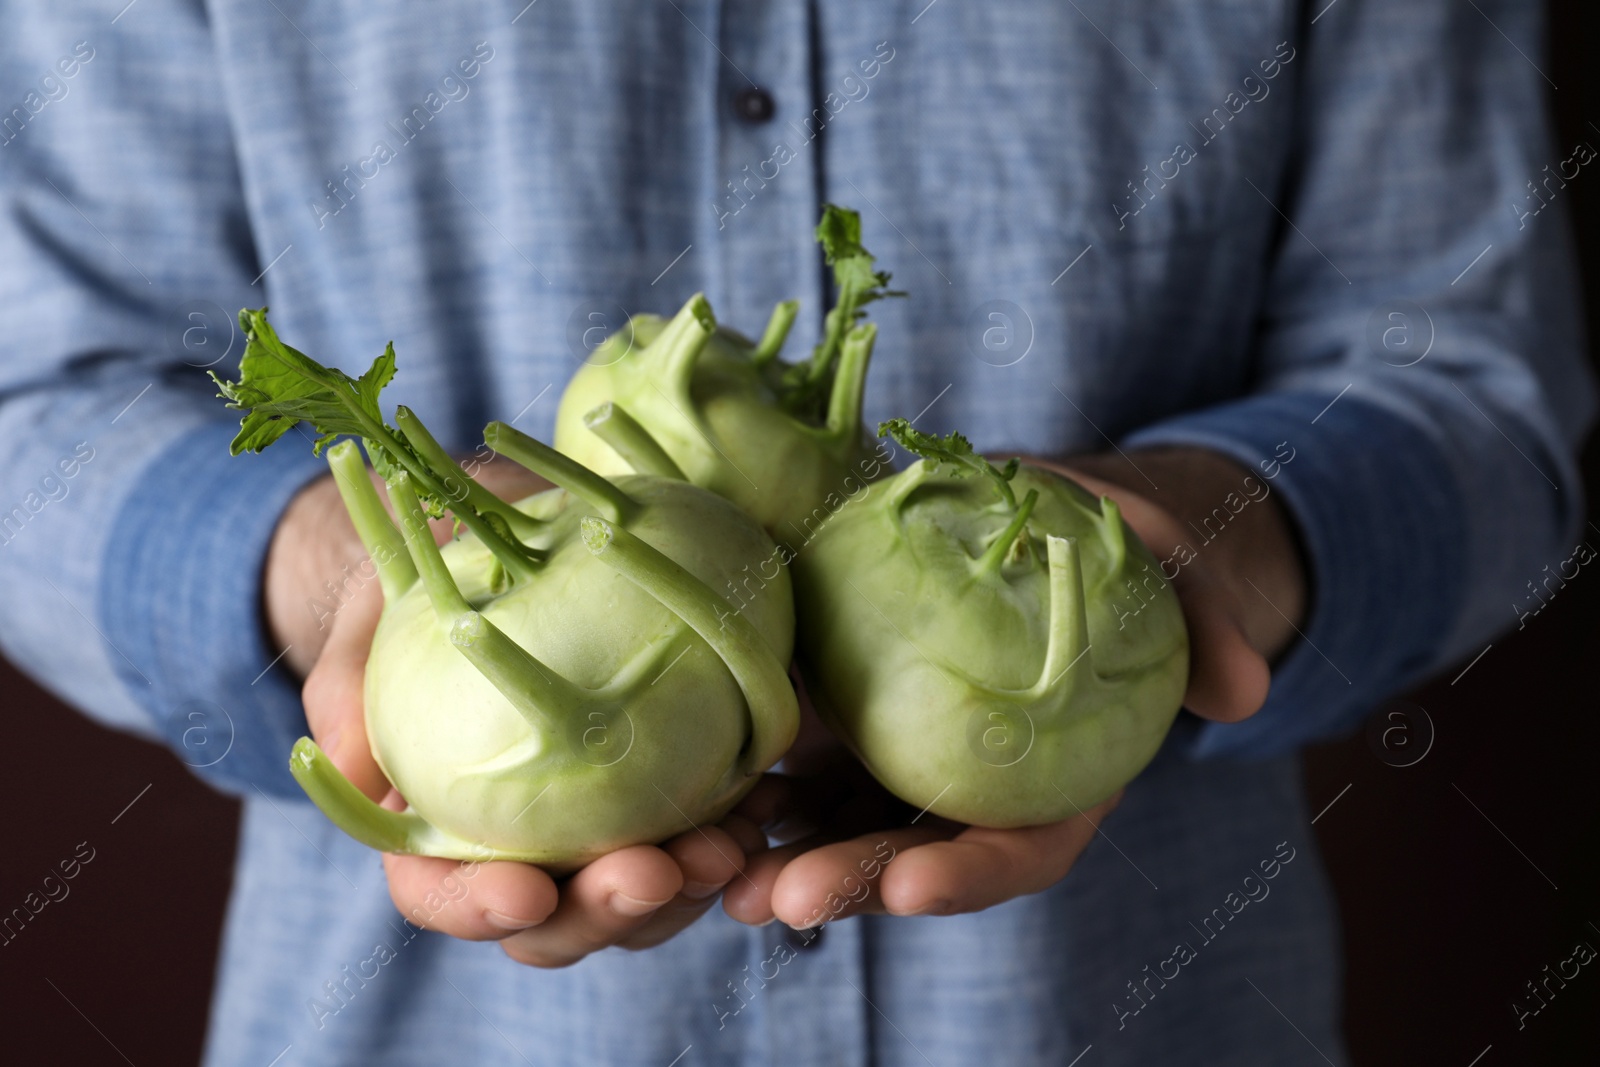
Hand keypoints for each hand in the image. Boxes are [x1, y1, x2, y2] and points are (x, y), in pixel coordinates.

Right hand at [265, 455, 766, 967]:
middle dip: (606, 913)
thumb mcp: (370, 619)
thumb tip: (337, 758)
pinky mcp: (666, 786)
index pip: (445, 895)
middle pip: (557, 921)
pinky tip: (760, 808)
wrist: (498, 540)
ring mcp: (599, 823)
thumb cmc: (421, 588)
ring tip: (725, 848)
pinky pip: (701, 831)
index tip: (526, 892)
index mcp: (437, 827)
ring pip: (640, 898)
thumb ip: (348, 686)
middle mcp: (522, 843)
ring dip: (684, 888)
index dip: (480, 908)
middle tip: (655, 874)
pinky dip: (731, 833)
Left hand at [722, 447, 1304, 927]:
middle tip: (787, 897)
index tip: (920, 883)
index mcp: (1055, 776)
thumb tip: (1247, 691)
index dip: (975, 874)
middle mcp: (971, 786)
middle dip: (852, 885)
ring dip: (778, 859)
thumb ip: (1207, 622)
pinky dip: (748, 790)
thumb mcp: (1168, 560)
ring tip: (720, 876)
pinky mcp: (847, 718)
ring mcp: (902, 759)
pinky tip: (698, 801)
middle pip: (912, 857)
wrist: (1039, 514)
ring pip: (836, 828)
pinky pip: (791, 766)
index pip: (1021, 850)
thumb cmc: (1112, 544)